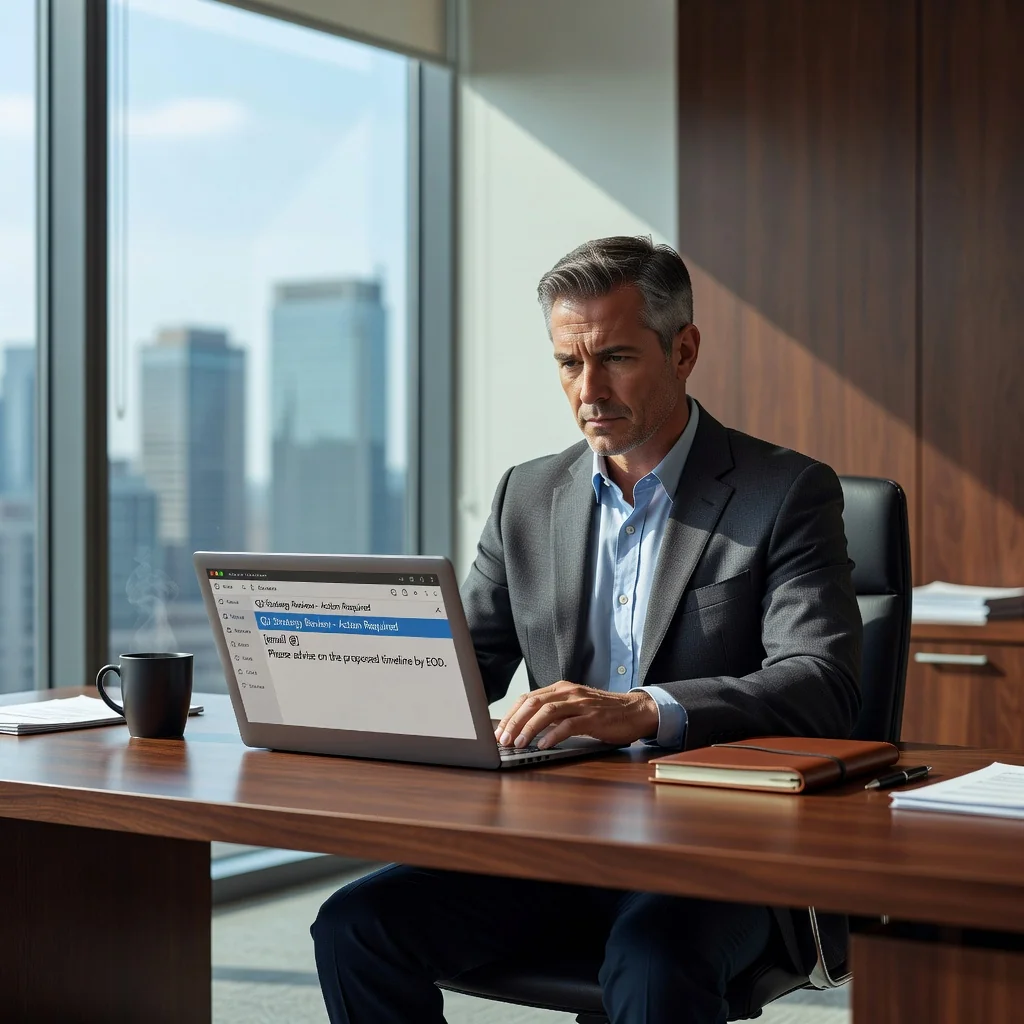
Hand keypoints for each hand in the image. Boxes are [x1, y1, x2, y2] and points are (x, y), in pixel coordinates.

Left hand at [494, 681, 658, 749]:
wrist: (634, 711)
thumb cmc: (603, 713)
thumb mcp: (574, 708)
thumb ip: (554, 713)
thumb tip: (527, 727)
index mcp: (561, 689)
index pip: (528, 698)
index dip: (511, 714)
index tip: (500, 731)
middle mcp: (568, 693)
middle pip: (533, 703)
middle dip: (514, 722)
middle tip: (503, 739)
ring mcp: (581, 704)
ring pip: (547, 712)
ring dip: (529, 728)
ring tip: (519, 743)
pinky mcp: (592, 717)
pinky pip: (568, 725)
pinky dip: (553, 735)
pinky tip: (543, 745)